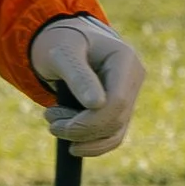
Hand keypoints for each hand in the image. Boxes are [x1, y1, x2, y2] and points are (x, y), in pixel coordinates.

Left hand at [28, 14, 145, 155]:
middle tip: (50, 122)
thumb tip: (96, 104)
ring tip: (54, 125)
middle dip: (81, 129)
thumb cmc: (60, 42)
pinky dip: (92, 144)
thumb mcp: (62, 53)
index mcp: (124, 59)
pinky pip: (113, 135)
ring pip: (115, 132)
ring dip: (83, 138)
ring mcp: (130, 93)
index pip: (117, 102)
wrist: (63, 41)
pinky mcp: (122, 107)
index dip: (89, 121)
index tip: (56, 124)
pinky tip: (70, 142)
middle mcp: (133, 77)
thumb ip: (78, 75)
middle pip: (116, 119)